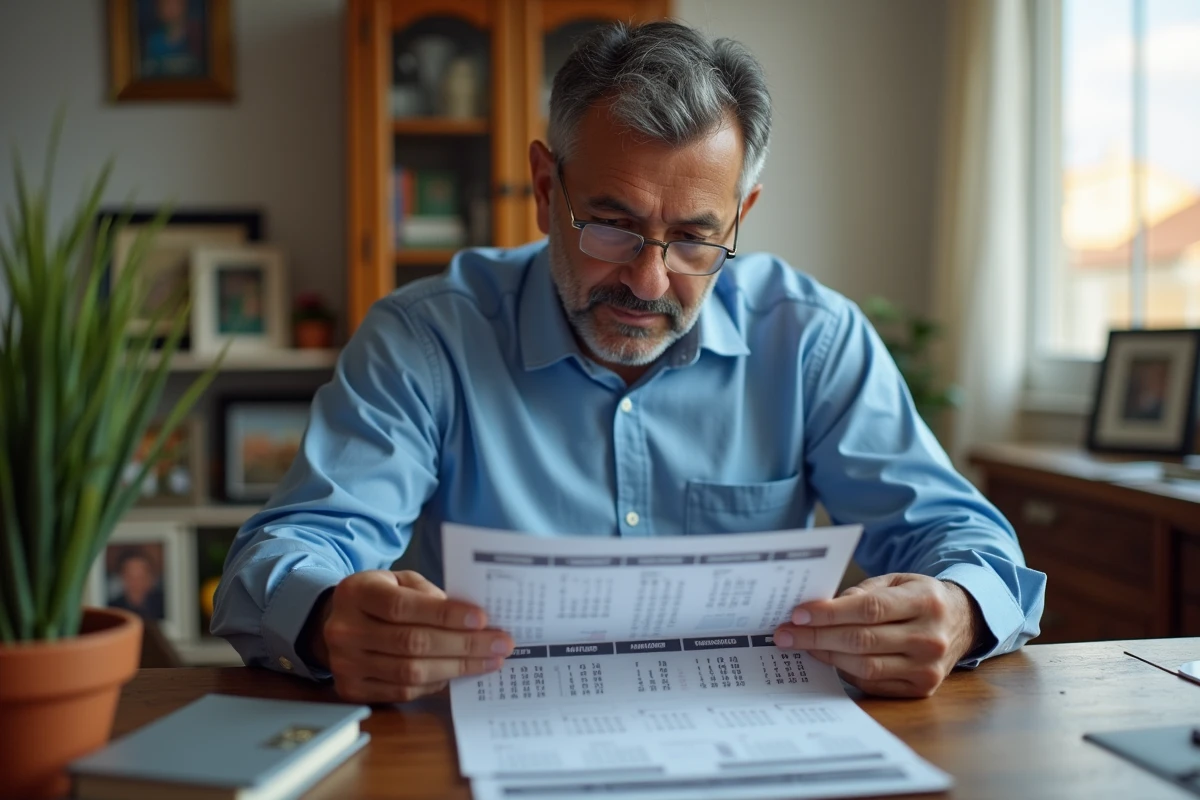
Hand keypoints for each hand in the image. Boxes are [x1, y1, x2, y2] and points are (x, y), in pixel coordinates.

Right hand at [309, 570, 513, 703]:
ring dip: (457, 668)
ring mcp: (346, 664)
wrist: (336, 623)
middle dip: (463, 645)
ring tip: (489, 661)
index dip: (444, 614)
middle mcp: (345, 630)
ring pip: (410, 672)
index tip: (482, 618)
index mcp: (356, 593)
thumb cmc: (379, 597)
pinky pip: (403, 691)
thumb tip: (472, 619)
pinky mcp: (352, 690)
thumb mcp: (399, 580)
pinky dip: (436, 683)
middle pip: (411, 642)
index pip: (402, 606)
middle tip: (500, 644)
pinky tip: (460, 673)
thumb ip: (429, 594)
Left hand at [773, 574, 981, 697]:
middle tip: (784, 634)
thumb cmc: (919, 597)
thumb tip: (820, 609)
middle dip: (816, 637)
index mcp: (925, 602)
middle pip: (862, 640)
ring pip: (864, 665)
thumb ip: (861, 593)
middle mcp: (930, 638)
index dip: (829, 613)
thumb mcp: (896, 581)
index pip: (869, 609)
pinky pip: (872, 683)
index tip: (797, 614)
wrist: (961, 622)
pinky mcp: (921, 688)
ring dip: (826, 656)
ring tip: (800, 646)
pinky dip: (844, 671)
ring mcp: (928, 668)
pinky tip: (826, 659)